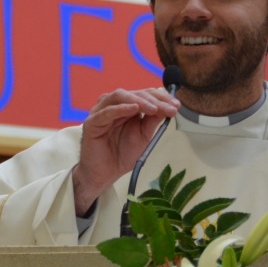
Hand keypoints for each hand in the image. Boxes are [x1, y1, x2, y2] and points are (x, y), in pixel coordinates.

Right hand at [72, 88, 179, 215]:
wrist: (106, 173)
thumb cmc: (123, 154)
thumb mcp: (144, 135)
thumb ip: (153, 120)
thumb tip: (169, 106)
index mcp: (126, 106)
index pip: (144, 94)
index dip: (161, 97)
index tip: (176, 105)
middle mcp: (113, 105)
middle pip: (134, 93)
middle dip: (154, 99)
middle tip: (169, 108)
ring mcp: (100, 112)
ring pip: (119, 96)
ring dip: (139, 100)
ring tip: (154, 108)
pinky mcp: (92, 123)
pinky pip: (106, 112)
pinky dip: (120, 108)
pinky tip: (134, 108)